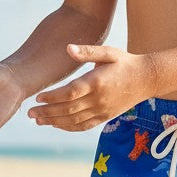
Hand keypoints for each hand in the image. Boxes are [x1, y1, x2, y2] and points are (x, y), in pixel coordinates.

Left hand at [28, 44, 154, 131]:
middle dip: (47, 112)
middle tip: (30, 113)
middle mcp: (99, 100)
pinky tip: (56, 125)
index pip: (70, 93)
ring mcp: (102, 111)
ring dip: (54, 122)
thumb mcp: (108, 52)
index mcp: (97, 82)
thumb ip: (87, 51)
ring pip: (74, 121)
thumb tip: (68, 48)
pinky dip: (68, 128)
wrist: (146, 79)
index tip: (38, 97)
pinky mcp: (105, 117)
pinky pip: (84, 126)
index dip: (53, 97)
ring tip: (38, 121)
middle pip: (68, 110)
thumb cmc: (125, 62)